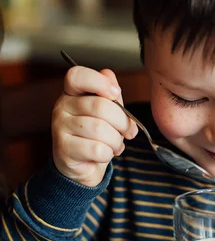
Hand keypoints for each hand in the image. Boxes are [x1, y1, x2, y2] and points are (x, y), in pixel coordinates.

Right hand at [52, 66, 137, 186]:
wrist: (83, 165)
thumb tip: (109, 75)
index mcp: (72, 92)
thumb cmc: (97, 135)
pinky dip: (108, 153)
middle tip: (128, 132)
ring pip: (100, 129)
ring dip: (116, 140)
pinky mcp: (64, 148)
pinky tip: (105, 153)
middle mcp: (62, 106)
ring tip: (116, 145)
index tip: (115, 93)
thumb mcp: (108, 112)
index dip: (99, 82)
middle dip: (122, 122)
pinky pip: (96, 149)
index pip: (77, 76)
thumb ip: (110, 94)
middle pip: (100, 106)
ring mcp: (60, 127)